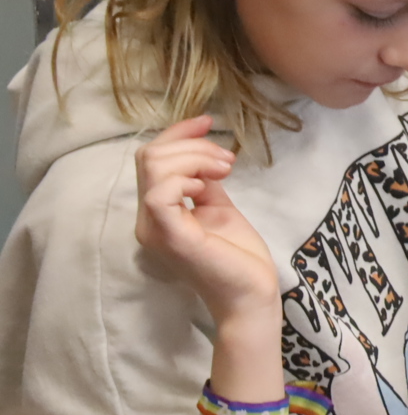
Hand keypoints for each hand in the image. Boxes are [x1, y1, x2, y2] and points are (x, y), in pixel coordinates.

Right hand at [135, 116, 279, 329]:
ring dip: (196, 157)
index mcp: (158, 211)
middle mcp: (148, 219)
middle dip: (193, 145)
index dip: (177, 134)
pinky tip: (209, 186)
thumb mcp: (219, 207)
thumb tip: (203, 155)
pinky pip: (160, 194)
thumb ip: (204, 183)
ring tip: (225, 169)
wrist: (251, 292)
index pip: (150, 159)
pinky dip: (186, 177)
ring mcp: (155, 229)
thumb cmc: (237, 254)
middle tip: (227, 160)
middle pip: (150, 157)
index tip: (208, 121)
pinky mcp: (170, 236)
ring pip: (154, 168)